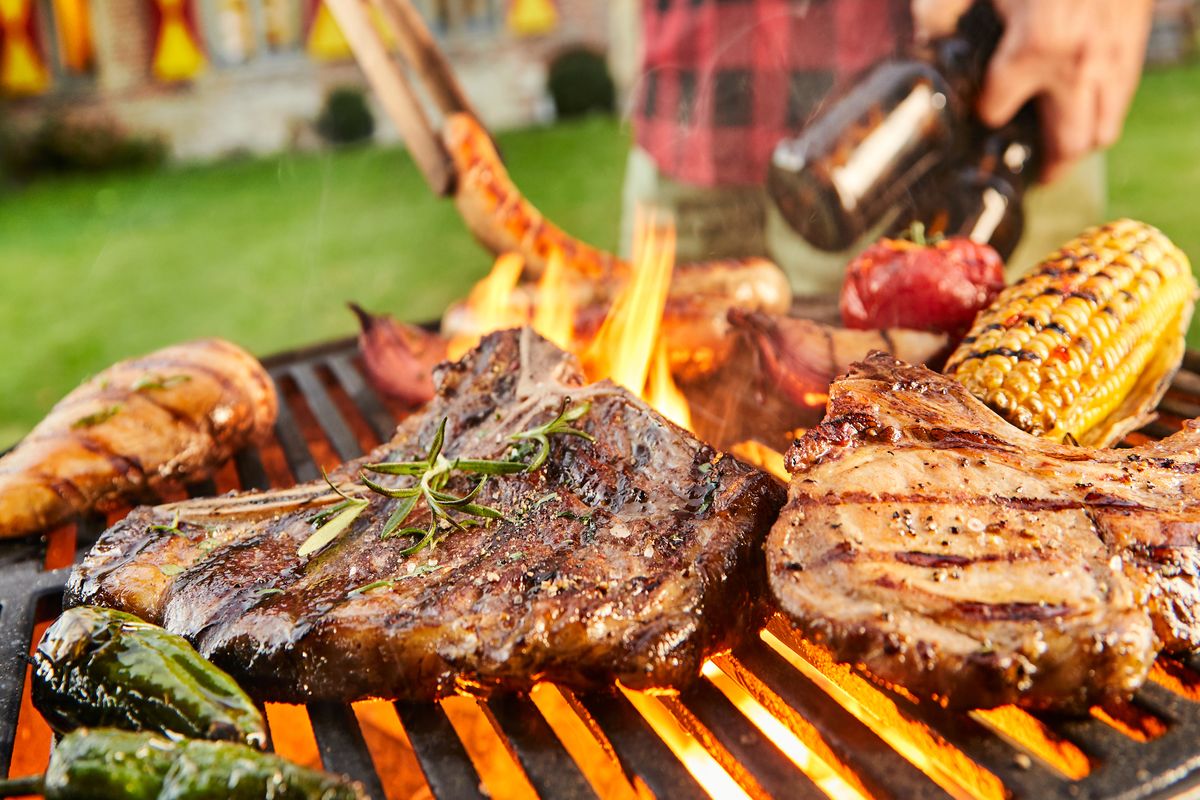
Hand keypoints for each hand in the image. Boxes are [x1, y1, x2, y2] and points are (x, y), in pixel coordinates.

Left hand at [914, 0, 1153, 182]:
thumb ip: (943, 10)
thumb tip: (922, 40)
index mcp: (1036, 46)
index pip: (997, 109)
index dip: (982, 114)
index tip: (976, 114)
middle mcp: (1079, 63)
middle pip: (1068, 142)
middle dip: (1048, 166)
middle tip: (1034, 176)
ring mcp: (1113, 57)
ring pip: (1103, 129)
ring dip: (1080, 145)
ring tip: (1059, 151)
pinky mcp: (1134, 44)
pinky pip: (1123, 99)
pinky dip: (1104, 114)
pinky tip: (1084, 110)